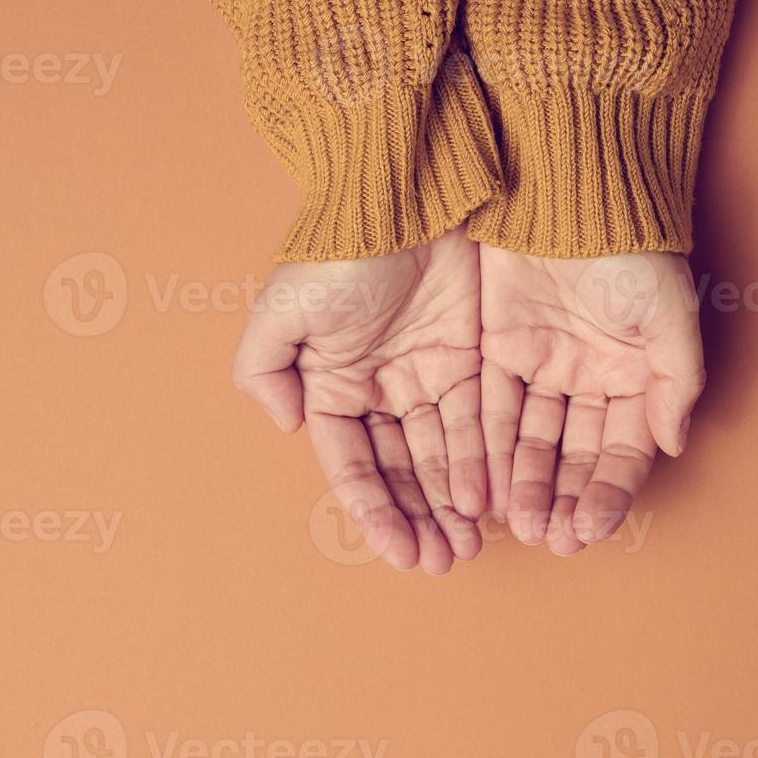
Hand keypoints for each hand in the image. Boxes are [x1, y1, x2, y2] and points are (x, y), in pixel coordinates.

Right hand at [233, 228, 485, 574]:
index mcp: (331, 387)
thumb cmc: (339, 250)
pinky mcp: (471, 360)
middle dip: (421, 520)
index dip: (375, 513)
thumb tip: (286, 426)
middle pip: (402, 472)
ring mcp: (427, 377)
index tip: (399, 555)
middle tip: (444, 561)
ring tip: (469, 545)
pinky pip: (478, 423)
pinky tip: (493, 500)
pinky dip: (483, 463)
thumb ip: (265, 370)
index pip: (354, 466)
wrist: (405, 197)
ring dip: (453, 504)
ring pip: (442, 457)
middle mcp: (379, 392)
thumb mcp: (283, 308)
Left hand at [478, 245, 704, 554]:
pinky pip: (491, 409)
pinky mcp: (497, 349)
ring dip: (525, 485)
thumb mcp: (668, 315)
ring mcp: (542, 365)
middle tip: (548, 538)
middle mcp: (589, 378)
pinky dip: (488, 449)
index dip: (607, 490)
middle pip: (574, 453)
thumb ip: (676, 383)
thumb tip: (672, 444)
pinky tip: (483, 488)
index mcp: (635, 374)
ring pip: (531, 440)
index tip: (590, 528)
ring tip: (517, 525)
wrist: (570, 191)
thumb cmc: (630, 248)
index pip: (622, 449)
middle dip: (562, 498)